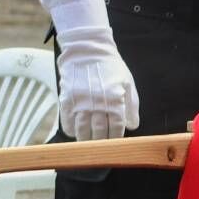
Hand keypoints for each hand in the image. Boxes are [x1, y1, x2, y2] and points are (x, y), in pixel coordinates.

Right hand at [55, 26, 140, 140]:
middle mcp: (97, 103)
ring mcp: (80, 102)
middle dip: (101, 142)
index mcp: (115, 99)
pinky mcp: (66, 99)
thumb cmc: (110, 66)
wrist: (87, 50)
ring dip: (85, 140)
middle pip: (99, 131)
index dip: (116, 138)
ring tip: (88, 145)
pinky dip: (70, 130)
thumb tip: (132, 126)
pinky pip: (67, 121)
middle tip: (101, 148)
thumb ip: (131, 106)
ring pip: (82, 129)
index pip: (116, 126)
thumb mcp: (127, 83)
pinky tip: (74, 134)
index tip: (115, 144)